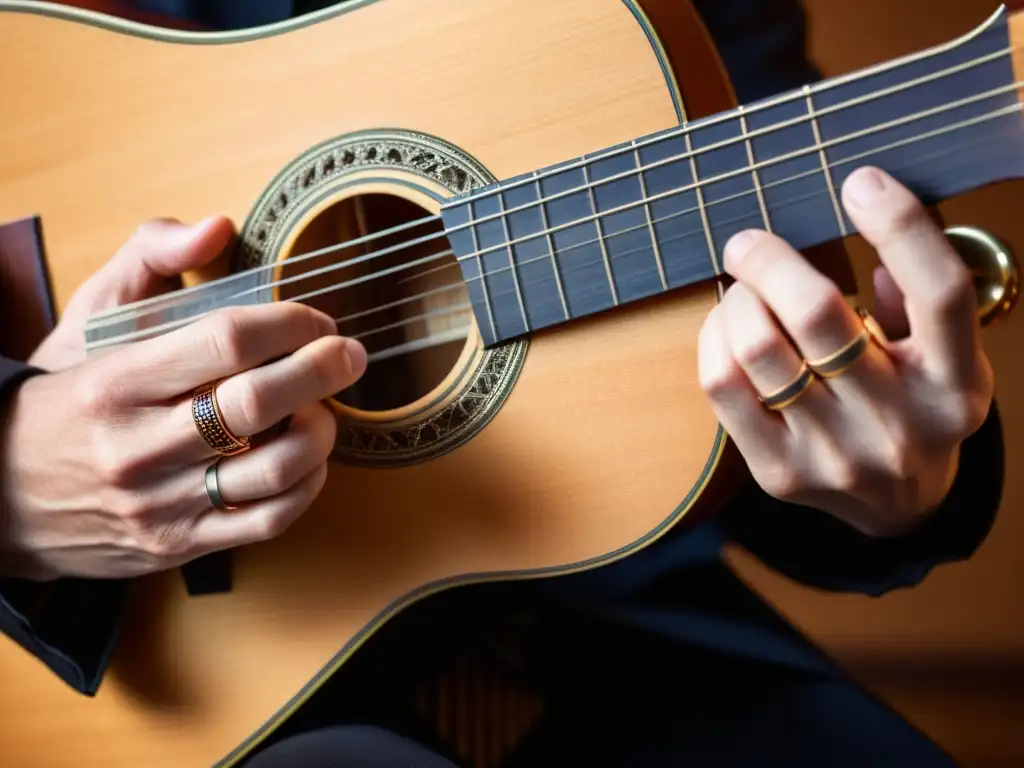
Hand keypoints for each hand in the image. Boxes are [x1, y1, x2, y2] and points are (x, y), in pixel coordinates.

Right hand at [0, 218, 366, 579]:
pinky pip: (268, 520)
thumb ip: (150, 256)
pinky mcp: (179, 543)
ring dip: (321, 432)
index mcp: (115, 380)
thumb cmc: (66, 396)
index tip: (315, 318)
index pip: (225, 340)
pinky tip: (310, 458)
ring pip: (273, 468)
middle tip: (349, 354)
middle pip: (258, 403)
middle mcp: (137, 444)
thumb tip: (218, 227)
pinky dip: (308, 486)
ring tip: (326, 409)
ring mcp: (160, 502)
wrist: (4, 496)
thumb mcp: (91, 316)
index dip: (290, 323)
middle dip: (323, 369)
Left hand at [698, 166, 992, 537]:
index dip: (900, 226)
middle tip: (747, 241)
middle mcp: (898, 423)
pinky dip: (716, 337)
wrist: (898, 506)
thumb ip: (920, 297)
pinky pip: (722, 384)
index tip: (859, 181)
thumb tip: (875, 228)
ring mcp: (834, 455)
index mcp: (954, 384)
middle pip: (818, 315)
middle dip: (770, 259)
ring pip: (758, 348)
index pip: (940, 295)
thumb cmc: (916, 406)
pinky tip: (728, 326)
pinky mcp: (779, 474)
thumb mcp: (946, 355)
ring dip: (739, 299)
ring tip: (742, 290)